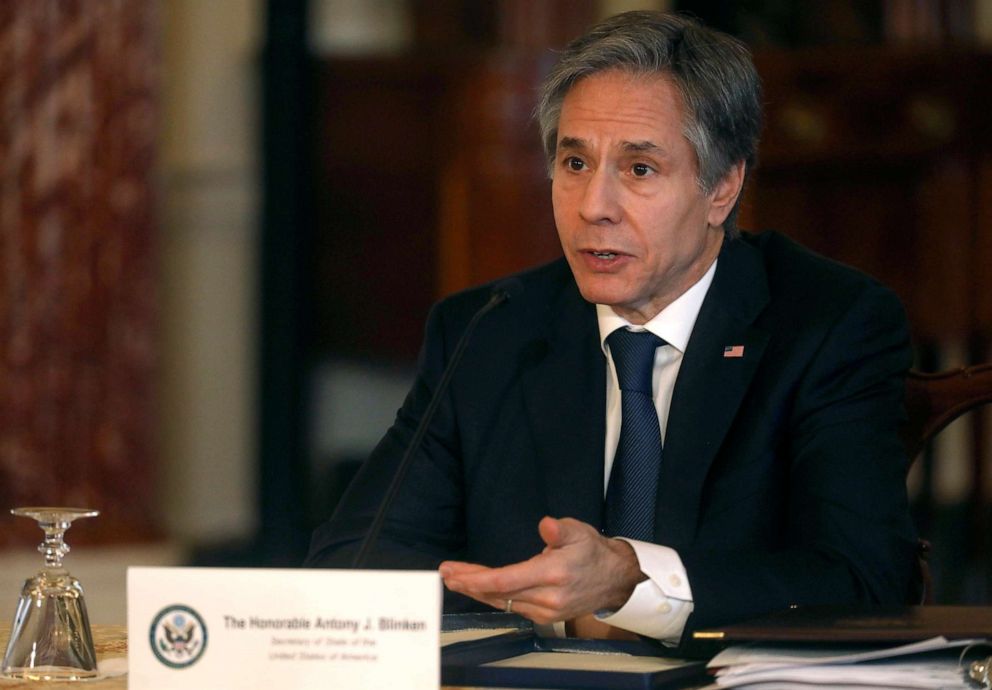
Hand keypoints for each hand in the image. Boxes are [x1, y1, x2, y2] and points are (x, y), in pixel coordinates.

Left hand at [439, 516, 644, 624]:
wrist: (615, 579)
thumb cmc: (593, 551)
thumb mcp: (579, 531)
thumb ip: (560, 530)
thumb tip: (546, 525)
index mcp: (552, 574)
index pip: (506, 580)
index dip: (477, 578)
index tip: (455, 572)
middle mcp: (547, 597)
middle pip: (498, 593)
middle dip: (469, 584)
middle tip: (446, 574)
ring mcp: (546, 610)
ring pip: (503, 602)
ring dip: (477, 591)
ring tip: (456, 579)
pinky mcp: (546, 615)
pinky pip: (513, 607)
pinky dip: (493, 597)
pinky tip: (480, 588)